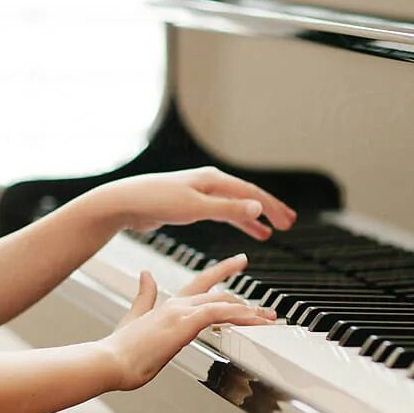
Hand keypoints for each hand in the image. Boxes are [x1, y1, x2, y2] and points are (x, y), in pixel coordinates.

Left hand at [94, 167, 296, 240]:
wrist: (125, 203)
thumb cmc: (155, 201)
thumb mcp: (195, 208)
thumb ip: (227, 210)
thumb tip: (257, 208)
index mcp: (213, 180)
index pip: (251, 193)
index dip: (272, 207)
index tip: (288, 222)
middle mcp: (208, 183)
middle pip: (246, 196)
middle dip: (268, 211)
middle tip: (287, 224)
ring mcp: (199, 193)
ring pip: (234, 206)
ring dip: (253, 218)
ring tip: (269, 232)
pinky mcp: (189, 205)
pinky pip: (221, 213)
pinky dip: (235, 222)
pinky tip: (241, 230)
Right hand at [104, 265, 276, 390]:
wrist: (109, 361)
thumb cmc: (120, 351)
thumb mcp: (133, 318)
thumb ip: (143, 297)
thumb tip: (145, 275)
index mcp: (167, 306)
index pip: (199, 285)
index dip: (219, 274)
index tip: (235, 264)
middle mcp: (176, 305)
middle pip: (217, 292)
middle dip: (243, 297)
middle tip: (264, 306)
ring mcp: (181, 313)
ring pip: (224, 303)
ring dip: (250, 312)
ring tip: (268, 319)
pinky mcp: (184, 323)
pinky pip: (221, 313)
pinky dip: (241, 316)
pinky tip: (255, 321)